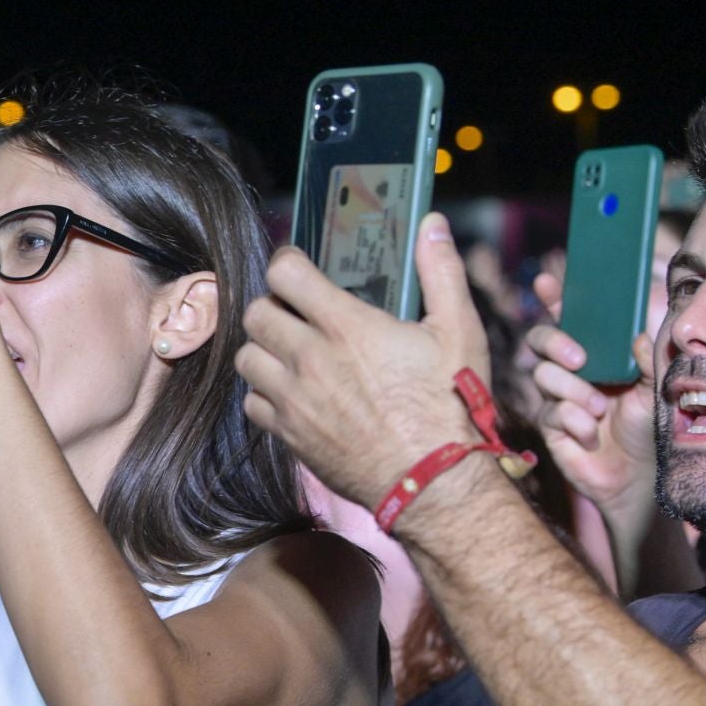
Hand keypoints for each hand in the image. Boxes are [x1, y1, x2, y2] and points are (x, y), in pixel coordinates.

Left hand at [237, 213, 489, 514]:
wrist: (433, 482)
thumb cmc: (450, 406)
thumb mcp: (459, 331)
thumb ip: (441, 272)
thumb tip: (432, 223)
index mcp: (346, 326)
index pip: (284, 272)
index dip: (288, 263)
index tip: (299, 268)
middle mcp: (309, 358)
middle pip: (256, 312)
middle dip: (273, 305)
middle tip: (295, 312)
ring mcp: (294, 400)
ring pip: (247, 357)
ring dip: (263, 349)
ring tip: (289, 352)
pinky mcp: (289, 435)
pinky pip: (253, 403)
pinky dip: (266, 394)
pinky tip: (292, 393)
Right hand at [524, 268, 658, 518]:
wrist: (641, 474)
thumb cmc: (649, 425)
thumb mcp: (657, 386)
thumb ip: (650, 359)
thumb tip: (637, 338)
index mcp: (598, 353)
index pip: (572, 318)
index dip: (555, 297)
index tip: (547, 281)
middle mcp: (572, 370)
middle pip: (540, 339)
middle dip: (555, 342)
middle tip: (580, 358)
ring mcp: (557, 397)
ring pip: (544, 375)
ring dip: (574, 390)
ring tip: (599, 408)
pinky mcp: (550, 426)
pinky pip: (551, 412)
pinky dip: (575, 422)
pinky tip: (591, 434)